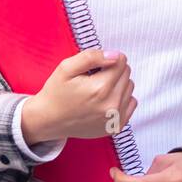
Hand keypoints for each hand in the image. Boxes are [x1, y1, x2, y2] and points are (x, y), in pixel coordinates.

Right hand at [21, 48, 136, 142]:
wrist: (49, 120)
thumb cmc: (56, 92)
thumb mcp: (66, 68)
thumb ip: (91, 57)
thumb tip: (115, 55)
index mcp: (100, 88)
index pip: (121, 61)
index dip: (107, 60)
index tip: (94, 68)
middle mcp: (112, 105)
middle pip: (127, 74)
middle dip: (112, 71)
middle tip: (93, 79)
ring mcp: (116, 118)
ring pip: (129, 87)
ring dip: (117, 84)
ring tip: (98, 90)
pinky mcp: (117, 126)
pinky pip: (131, 103)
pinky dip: (121, 98)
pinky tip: (105, 100)